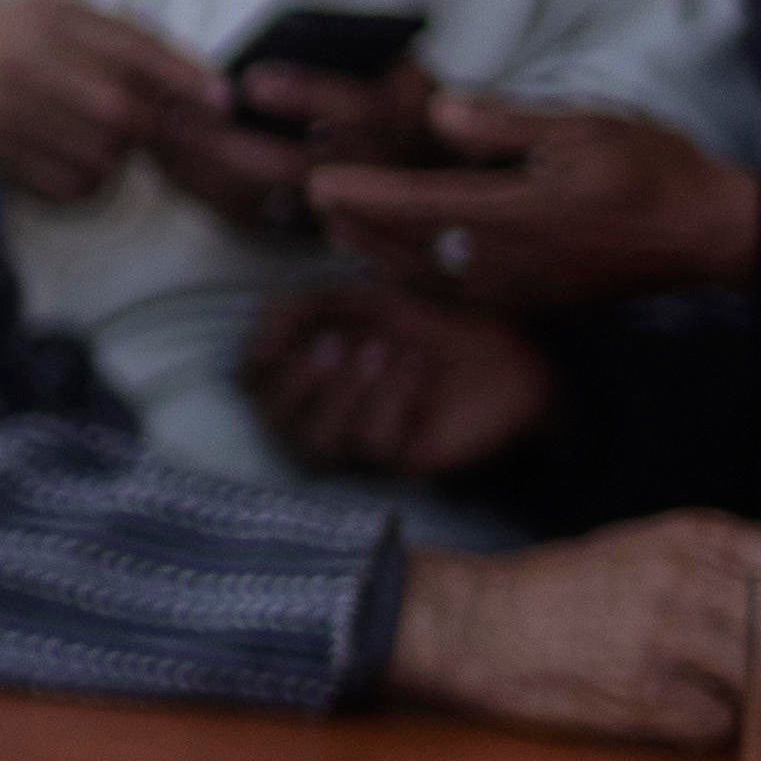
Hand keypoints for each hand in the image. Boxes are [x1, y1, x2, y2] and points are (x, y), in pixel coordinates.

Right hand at [0, 0, 311, 221]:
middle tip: (161, 126)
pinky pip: (74, 185)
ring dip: (117, 153)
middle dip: (156, 124)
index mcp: (48, 17)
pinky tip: (67, 153)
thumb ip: (115, 32)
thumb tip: (190, 73)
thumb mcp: (51, 8)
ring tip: (92, 132)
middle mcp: (30, 65)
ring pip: (105, 155)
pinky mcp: (3, 160)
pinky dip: (86, 178)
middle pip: (125, 112)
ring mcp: (13, 117)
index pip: (135, 50)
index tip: (220, 99)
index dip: (186, 77)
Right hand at [248, 275, 555, 480]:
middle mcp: (329, 411)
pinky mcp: (397, 461)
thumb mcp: (364, 299)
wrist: (506, 352)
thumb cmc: (435, 323)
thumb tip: (262, 315)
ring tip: (382, 350)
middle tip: (334, 344)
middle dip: (298, 383)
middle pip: (276, 420)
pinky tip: (416, 367)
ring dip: (344, 392)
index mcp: (312, 370)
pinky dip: (390, 398)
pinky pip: (371, 444)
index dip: (257, 359)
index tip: (281, 332)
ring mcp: (361, 440)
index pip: (254, 380)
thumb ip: (308, 304)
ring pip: (318, 442)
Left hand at [308, 88, 760, 317]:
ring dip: (378, 254)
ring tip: (339, 230)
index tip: (318, 182)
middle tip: (311, 202)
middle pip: (408, 248)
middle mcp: (505, 262)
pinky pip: (455, 295)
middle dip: (357, 224)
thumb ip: (504, 123)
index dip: (363, 194)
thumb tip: (440, 111)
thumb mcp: (581, 128)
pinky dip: (415, 278)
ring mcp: (516, 289)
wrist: (705, 234)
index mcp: (513, 214)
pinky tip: (398, 264)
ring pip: (426, 277)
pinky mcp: (529, 301)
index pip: (418, 204)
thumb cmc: (650, 171)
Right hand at [380, 510, 760, 744]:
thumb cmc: (561, 589)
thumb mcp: (643, 546)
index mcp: (693, 538)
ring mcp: (666, 636)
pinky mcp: (642, 692)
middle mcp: (687, 579)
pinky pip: (716, 724)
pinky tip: (684, 717)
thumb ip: (713, 564)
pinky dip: (712, 729)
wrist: (477, 621)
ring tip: (744, 707)